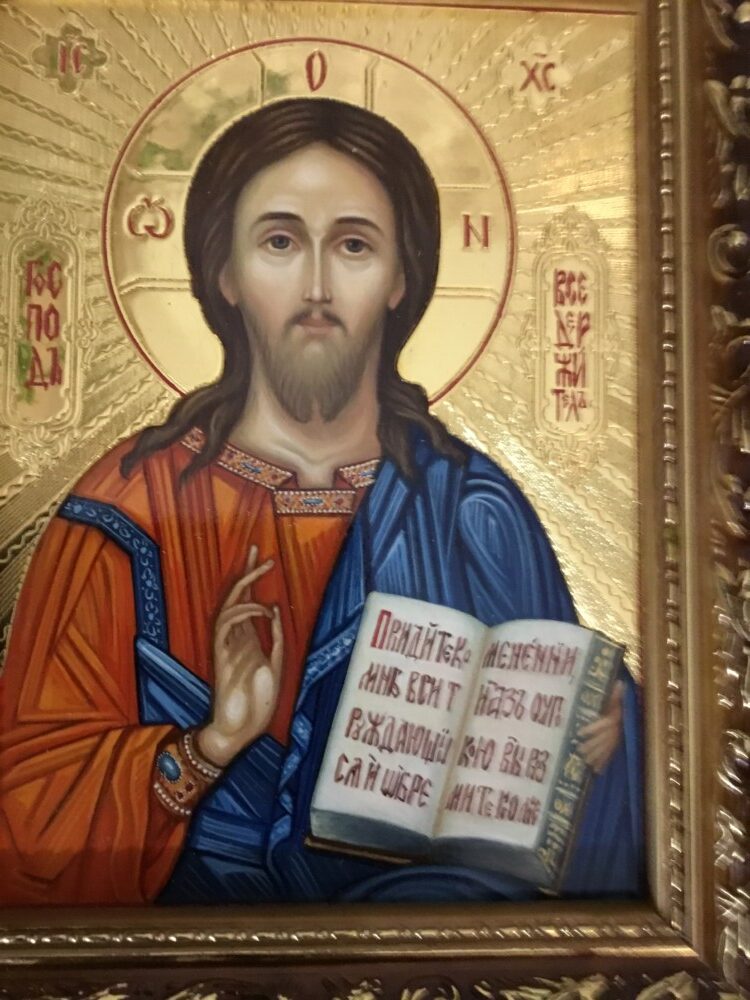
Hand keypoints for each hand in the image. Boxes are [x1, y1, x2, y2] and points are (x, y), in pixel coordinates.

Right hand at [197, 545, 283, 767]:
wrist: (241, 730)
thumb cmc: (258, 704)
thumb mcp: (276, 665)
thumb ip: (275, 638)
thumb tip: (273, 607)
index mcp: (249, 641)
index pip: (249, 603)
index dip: (253, 581)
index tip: (264, 559)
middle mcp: (236, 639)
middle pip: (235, 598)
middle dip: (246, 573)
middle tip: (258, 550)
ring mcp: (227, 646)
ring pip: (228, 606)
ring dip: (245, 586)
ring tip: (262, 571)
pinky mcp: (220, 655)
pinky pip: (225, 625)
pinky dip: (243, 612)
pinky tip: (261, 608)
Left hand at [578, 681, 624, 774]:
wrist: (639, 717)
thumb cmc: (625, 705)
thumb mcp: (620, 698)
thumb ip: (618, 694)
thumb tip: (620, 683)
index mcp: (616, 718)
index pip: (604, 724)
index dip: (593, 728)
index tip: (580, 732)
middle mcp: (618, 730)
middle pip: (605, 739)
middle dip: (592, 746)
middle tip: (579, 751)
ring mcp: (619, 740)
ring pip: (607, 749)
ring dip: (597, 756)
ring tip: (586, 762)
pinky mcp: (619, 746)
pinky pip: (612, 755)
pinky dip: (605, 763)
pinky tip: (597, 771)